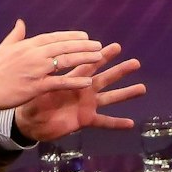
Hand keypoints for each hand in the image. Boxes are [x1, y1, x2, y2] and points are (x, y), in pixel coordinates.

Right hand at [0, 20, 106, 109]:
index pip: (53, 38)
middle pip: (63, 47)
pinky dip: (74, 81)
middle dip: (83, 45)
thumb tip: (20, 22)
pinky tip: (88, 80)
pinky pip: (59, 82)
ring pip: (65, 61)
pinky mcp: (35, 86)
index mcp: (26, 45)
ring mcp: (35, 70)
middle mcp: (33, 55)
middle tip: (98, 45)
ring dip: (84, 58)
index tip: (85, 36)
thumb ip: (15, 36)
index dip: (70, 36)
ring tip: (99, 57)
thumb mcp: (2, 48)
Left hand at [13, 43, 145, 142]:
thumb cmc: (32, 99)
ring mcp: (87, 104)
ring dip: (126, 93)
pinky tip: (131, 124)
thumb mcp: (36, 83)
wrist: (30, 122)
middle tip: (136, 63)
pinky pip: (104, 122)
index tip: (116, 47)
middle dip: (120, 70)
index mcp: (73, 79)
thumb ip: (41, 70)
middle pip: (105, 78)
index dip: (102, 56)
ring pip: (110, 98)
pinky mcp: (85, 119)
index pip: (89, 64)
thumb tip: (35, 54)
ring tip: (142, 88)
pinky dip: (117, 123)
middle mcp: (83, 90)